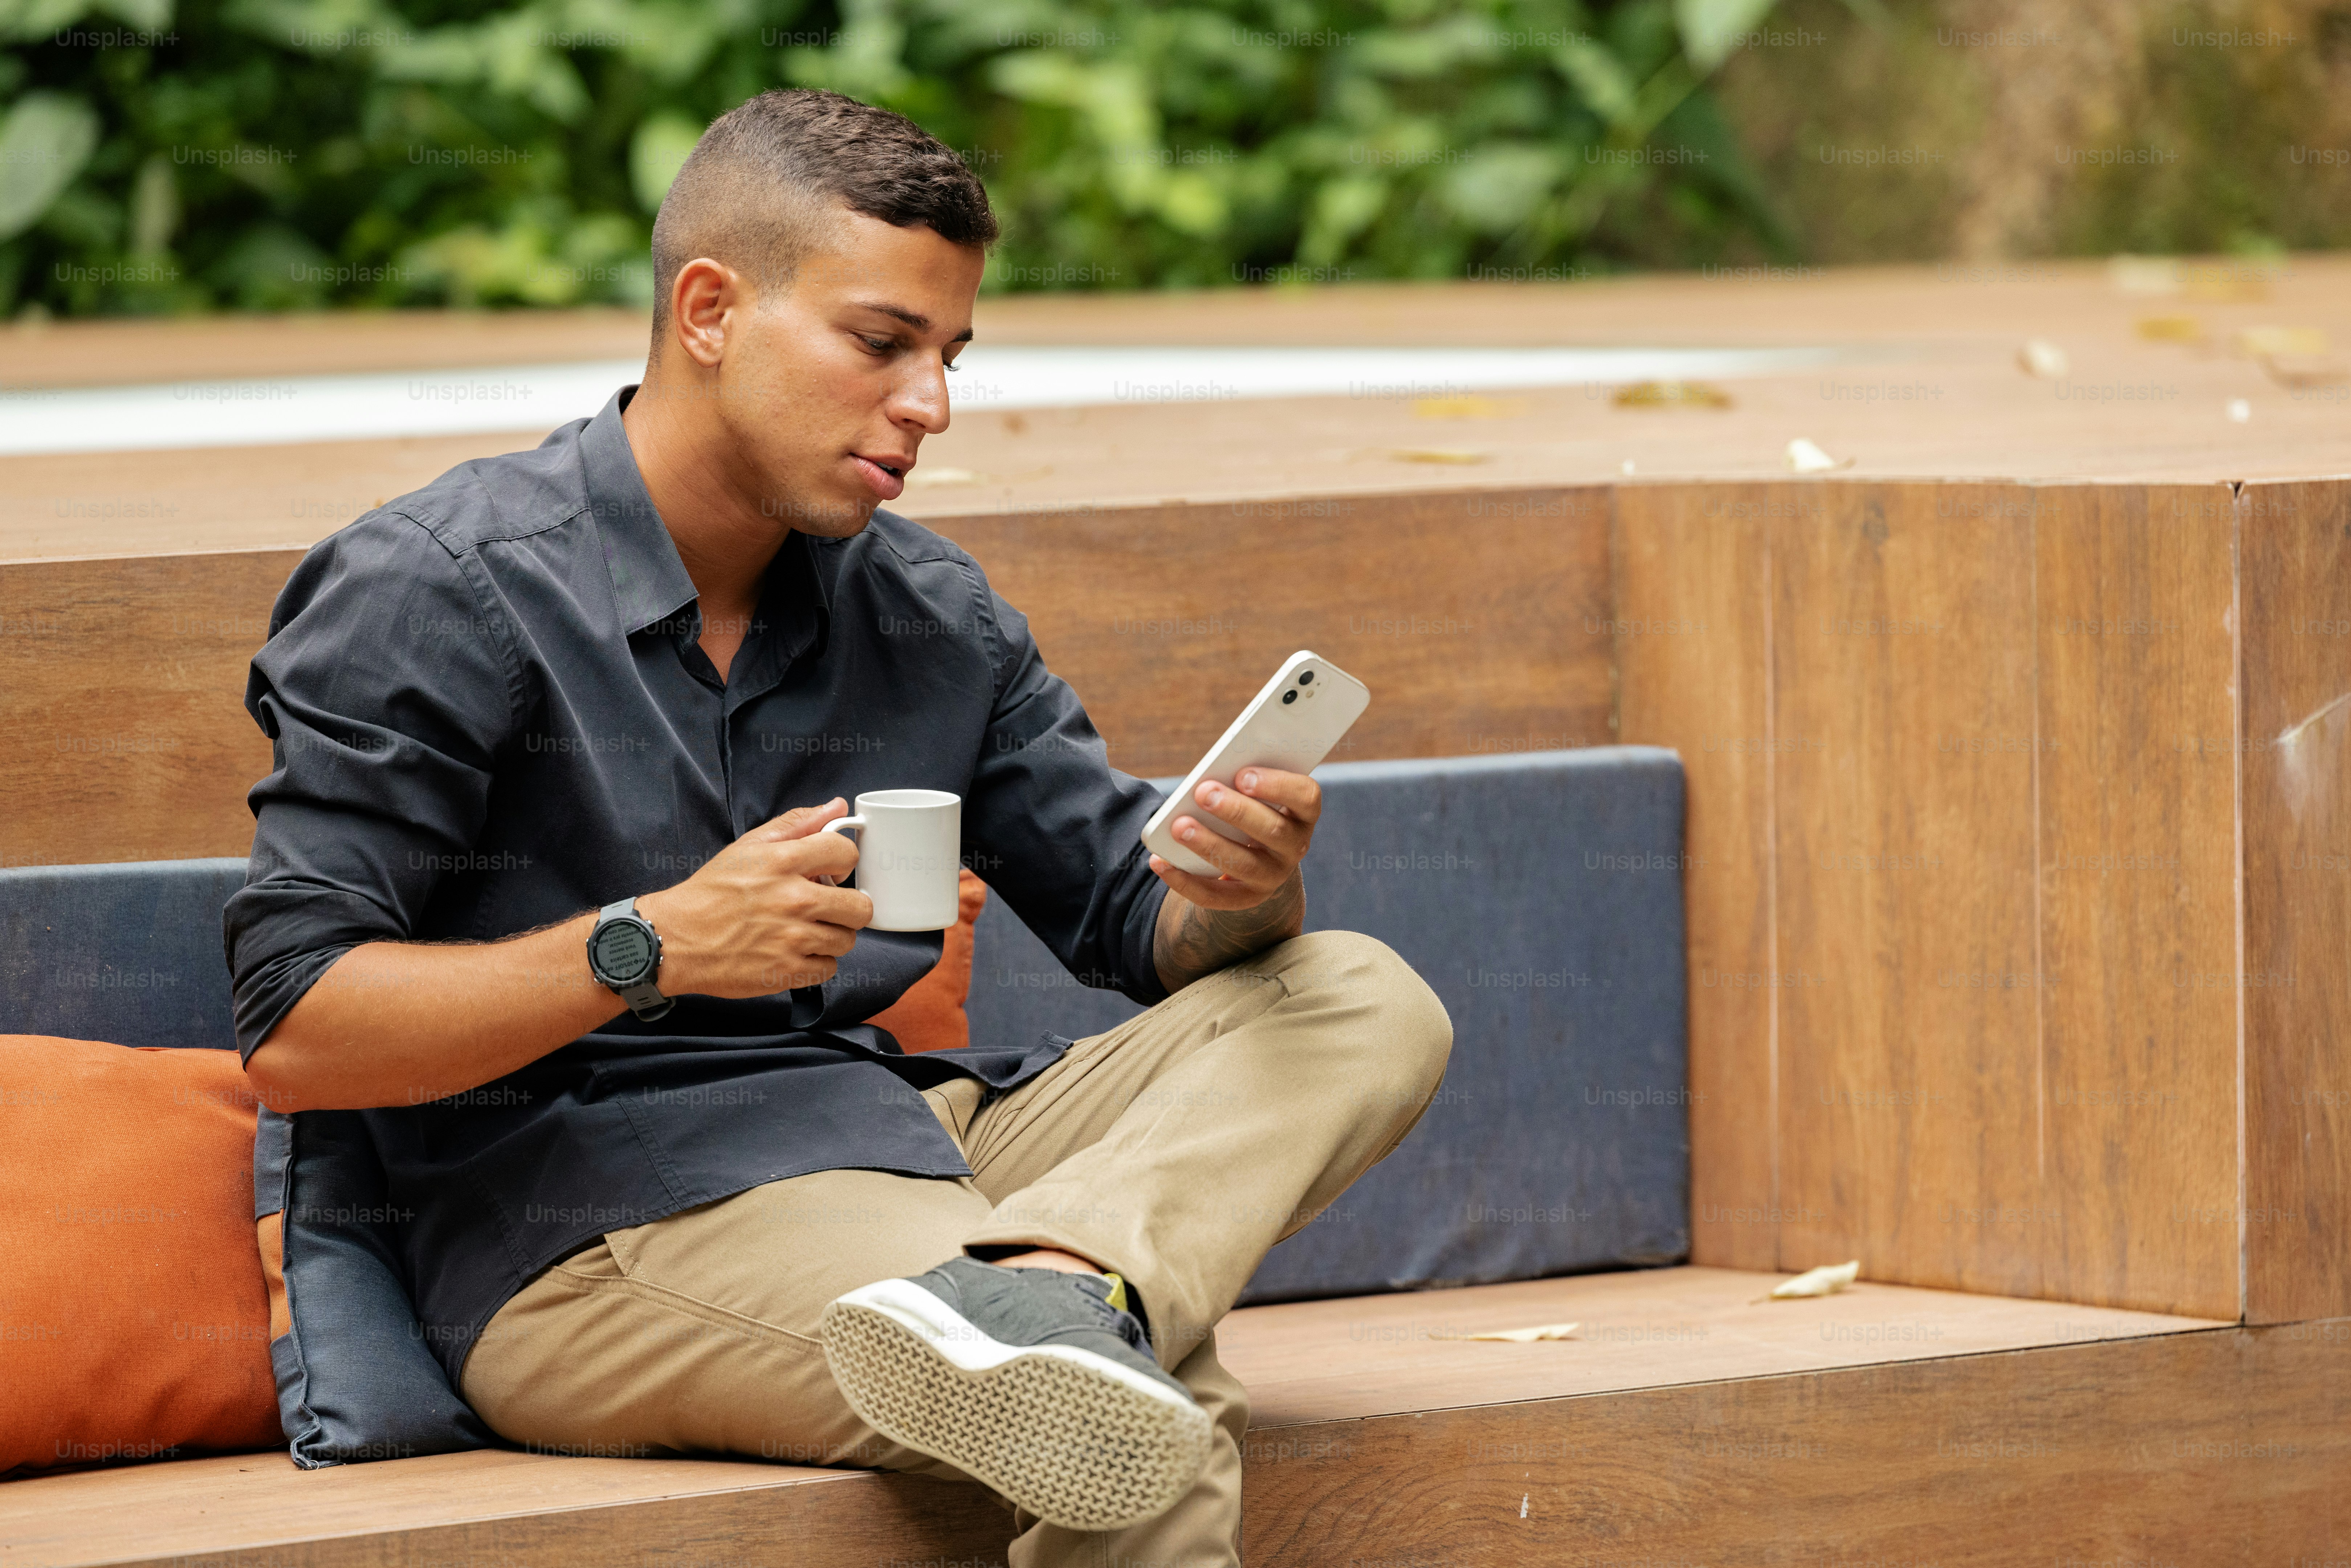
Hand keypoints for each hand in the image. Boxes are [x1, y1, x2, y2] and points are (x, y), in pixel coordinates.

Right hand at [636, 798, 872, 996]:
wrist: (675, 940)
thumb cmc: (711, 892)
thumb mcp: (748, 847)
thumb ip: (797, 824)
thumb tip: (838, 808)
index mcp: (785, 862)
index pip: (847, 853)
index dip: (842, 862)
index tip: (829, 872)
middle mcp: (794, 900)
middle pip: (860, 907)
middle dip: (845, 906)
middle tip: (823, 907)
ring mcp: (793, 939)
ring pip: (847, 940)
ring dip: (830, 936)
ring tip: (802, 930)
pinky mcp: (787, 972)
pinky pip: (829, 968)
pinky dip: (815, 963)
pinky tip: (793, 953)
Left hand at [1146, 767, 1319, 910]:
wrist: (1256, 854)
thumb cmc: (1251, 806)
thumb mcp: (1255, 792)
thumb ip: (1242, 781)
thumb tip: (1208, 780)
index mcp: (1303, 812)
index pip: (1306, 796)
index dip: (1277, 784)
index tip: (1242, 774)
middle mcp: (1295, 846)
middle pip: (1273, 830)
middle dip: (1236, 810)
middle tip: (1202, 792)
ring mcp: (1273, 875)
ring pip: (1244, 863)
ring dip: (1209, 843)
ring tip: (1178, 826)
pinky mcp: (1247, 897)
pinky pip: (1216, 896)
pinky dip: (1185, 880)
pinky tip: (1160, 862)